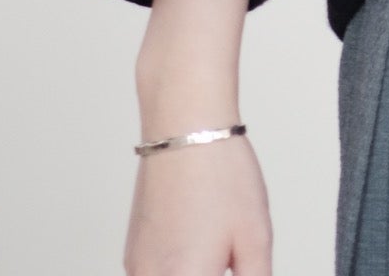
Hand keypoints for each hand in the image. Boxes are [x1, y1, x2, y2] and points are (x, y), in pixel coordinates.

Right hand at [123, 131, 272, 275]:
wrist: (185, 127)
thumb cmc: (221, 175)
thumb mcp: (255, 238)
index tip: (237, 268)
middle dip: (211, 275)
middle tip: (230, 258)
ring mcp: (137, 268)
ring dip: (196, 272)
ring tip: (218, 250)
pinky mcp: (133, 252)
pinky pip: (156, 275)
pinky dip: (179, 269)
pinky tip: (201, 244)